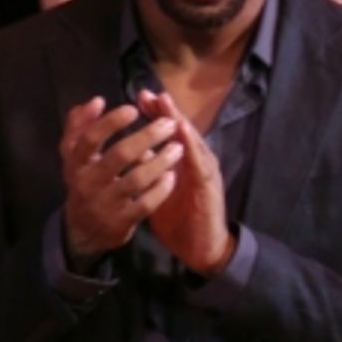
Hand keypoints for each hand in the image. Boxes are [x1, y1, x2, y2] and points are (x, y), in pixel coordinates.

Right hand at [60, 97, 182, 268]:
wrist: (83, 232)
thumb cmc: (84, 183)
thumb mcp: (74, 158)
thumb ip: (79, 127)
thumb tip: (96, 101)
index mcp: (76, 164)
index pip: (90, 139)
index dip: (111, 122)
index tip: (133, 109)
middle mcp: (88, 184)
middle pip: (120, 155)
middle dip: (148, 136)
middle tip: (169, 123)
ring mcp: (106, 204)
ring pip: (137, 179)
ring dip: (161, 161)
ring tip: (177, 148)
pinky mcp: (121, 222)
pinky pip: (146, 203)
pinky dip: (161, 188)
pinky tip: (172, 175)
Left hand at [138, 89, 234, 274]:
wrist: (202, 249)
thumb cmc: (179, 221)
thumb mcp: (156, 192)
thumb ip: (148, 172)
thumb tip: (133, 153)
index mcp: (180, 163)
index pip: (167, 133)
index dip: (154, 115)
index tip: (137, 99)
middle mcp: (194, 161)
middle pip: (179, 130)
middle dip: (164, 110)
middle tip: (147, 93)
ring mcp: (204, 170)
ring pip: (191, 140)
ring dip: (178, 120)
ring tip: (165, 103)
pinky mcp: (209, 185)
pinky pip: (199, 163)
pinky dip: (191, 146)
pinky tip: (182, 133)